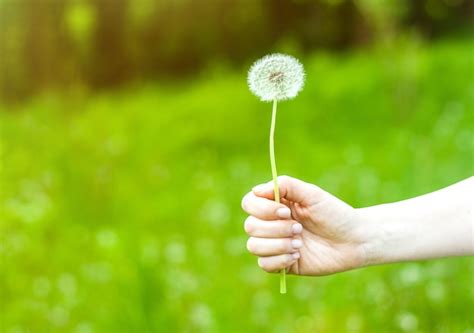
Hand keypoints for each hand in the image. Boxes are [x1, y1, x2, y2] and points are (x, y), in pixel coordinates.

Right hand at [241, 176, 367, 275]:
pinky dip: (279, 260)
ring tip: (300, 244)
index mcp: (275, 204)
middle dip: (275, 229)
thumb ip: (285, 185)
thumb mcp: (312, 194)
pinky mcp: (281, 263)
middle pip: (250, 226)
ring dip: (277, 245)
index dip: (262, 209)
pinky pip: (264, 264)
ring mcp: (275, 244)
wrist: (354, 240)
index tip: (286, 211)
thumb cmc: (335, 214)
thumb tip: (256, 190)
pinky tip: (298, 256)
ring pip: (253, 246)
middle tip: (299, 229)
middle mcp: (271, 223)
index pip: (249, 203)